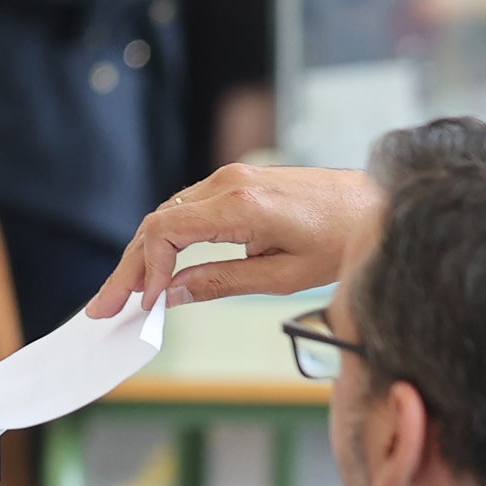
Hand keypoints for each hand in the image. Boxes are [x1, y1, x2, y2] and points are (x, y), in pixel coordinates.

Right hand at [87, 163, 377, 311]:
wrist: (381, 203)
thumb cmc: (344, 241)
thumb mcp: (283, 276)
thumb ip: (220, 282)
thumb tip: (169, 294)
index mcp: (240, 205)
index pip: (164, 232)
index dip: (144, 270)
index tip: (141, 305)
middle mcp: (229, 183)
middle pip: (157, 223)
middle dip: (128, 268)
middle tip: (104, 306)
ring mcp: (232, 179)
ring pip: (168, 216)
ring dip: (144, 255)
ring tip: (126, 294)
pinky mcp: (239, 183)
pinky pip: (188, 210)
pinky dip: (168, 240)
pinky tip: (159, 268)